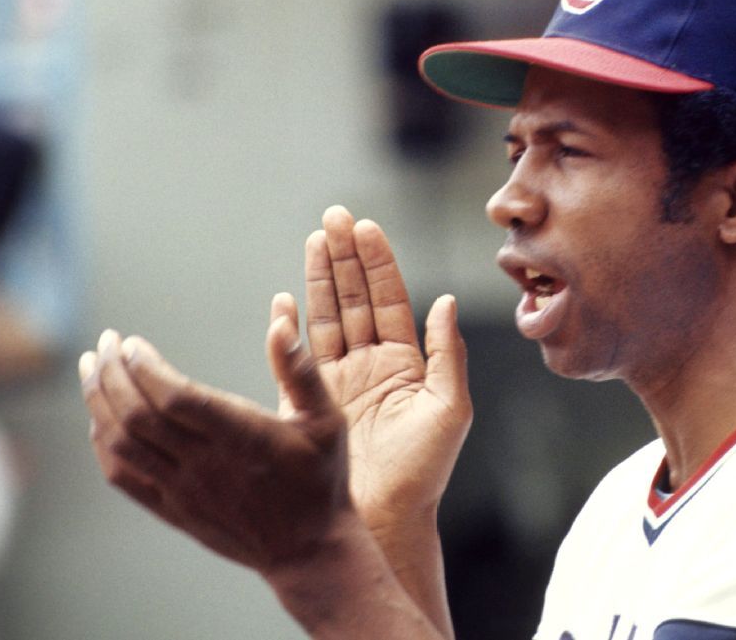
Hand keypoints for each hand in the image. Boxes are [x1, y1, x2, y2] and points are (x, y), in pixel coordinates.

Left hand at [81, 321, 353, 573]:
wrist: (308, 551)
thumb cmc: (320, 479)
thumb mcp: (327, 420)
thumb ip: (300, 368)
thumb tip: (280, 318)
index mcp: (242, 438)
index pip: (175, 398)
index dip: (144, 367)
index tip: (132, 342)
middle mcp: (206, 466)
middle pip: (137, 416)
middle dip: (112, 373)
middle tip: (105, 343)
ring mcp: (184, 491)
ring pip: (121, 443)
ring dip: (98, 402)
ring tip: (92, 368)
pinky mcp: (173, 510)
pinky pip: (122, 476)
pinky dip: (102, 443)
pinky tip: (100, 418)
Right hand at [274, 206, 471, 532]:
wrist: (386, 518)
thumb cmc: (424, 471)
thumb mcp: (449, 407)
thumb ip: (449, 353)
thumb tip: (446, 301)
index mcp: (406, 363)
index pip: (389, 300)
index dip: (377, 263)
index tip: (365, 227)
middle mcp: (370, 365)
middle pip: (354, 298)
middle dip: (345, 257)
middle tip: (334, 217)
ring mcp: (338, 381)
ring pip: (327, 317)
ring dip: (320, 278)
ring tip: (314, 238)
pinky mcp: (308, 402)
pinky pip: (296, 356)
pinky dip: (289, 327)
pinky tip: (286, 298)